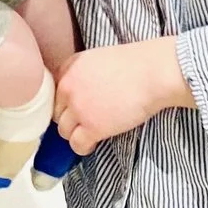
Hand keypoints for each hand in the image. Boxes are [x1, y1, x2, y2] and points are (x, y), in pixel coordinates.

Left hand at [53, 38, 190, 154]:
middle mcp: (67, 87)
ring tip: (93, 132)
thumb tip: (77, 94)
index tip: (77, 109)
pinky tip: (94, 143)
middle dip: (71, 118)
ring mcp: (78, 108)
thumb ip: (81, 74)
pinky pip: (76, 145)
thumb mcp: (98, 59)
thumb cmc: (134, 64)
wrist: (153, 73)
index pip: (55, 93)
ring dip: (76, 133)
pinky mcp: (92, 127)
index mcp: (69, 68)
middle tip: (88, 121)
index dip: (67, 103)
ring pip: (64, 131)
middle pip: (57, 113)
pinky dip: (84, 147)